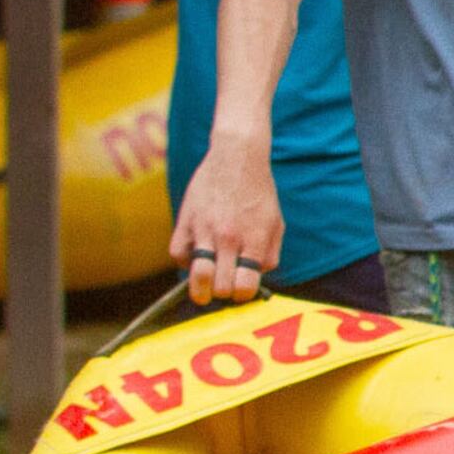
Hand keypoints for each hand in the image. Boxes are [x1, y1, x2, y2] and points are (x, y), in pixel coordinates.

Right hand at [169, 146, 284, 302]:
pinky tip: (195, 256)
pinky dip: (185, 262)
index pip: (245, 286)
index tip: (242, 291)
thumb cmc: (259, 193)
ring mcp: (204, 230)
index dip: (243, 296)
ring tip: (206, 286)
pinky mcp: (185, 221)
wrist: (237, 157)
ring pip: (196, 276)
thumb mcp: (276, 223)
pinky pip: (177, 255)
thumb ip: (269, 254)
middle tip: (224, 286)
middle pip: (220, 287)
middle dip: (223, 293)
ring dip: (200, 288)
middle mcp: (229, 237)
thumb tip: (255, 279)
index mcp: (254, 240)